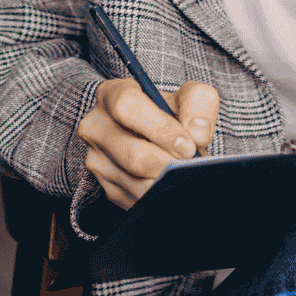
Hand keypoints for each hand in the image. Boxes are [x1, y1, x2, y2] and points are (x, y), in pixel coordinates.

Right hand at [76, 78, 219, 208]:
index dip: (161, 128)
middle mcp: (96, 126)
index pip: (127, 107)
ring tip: (182, 172)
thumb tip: (197, 135)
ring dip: (167, 182)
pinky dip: (161, 195)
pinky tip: (171, 183)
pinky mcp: (107, 187)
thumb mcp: (186, 96)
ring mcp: (97, 159)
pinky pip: (139, 200)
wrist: (153, 134)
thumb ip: (199, 103)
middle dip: (169, 163)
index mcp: (111, 94)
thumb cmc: (168, 113)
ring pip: (138, 183)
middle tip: (190, 164)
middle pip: (134, 155)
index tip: (187, 144)